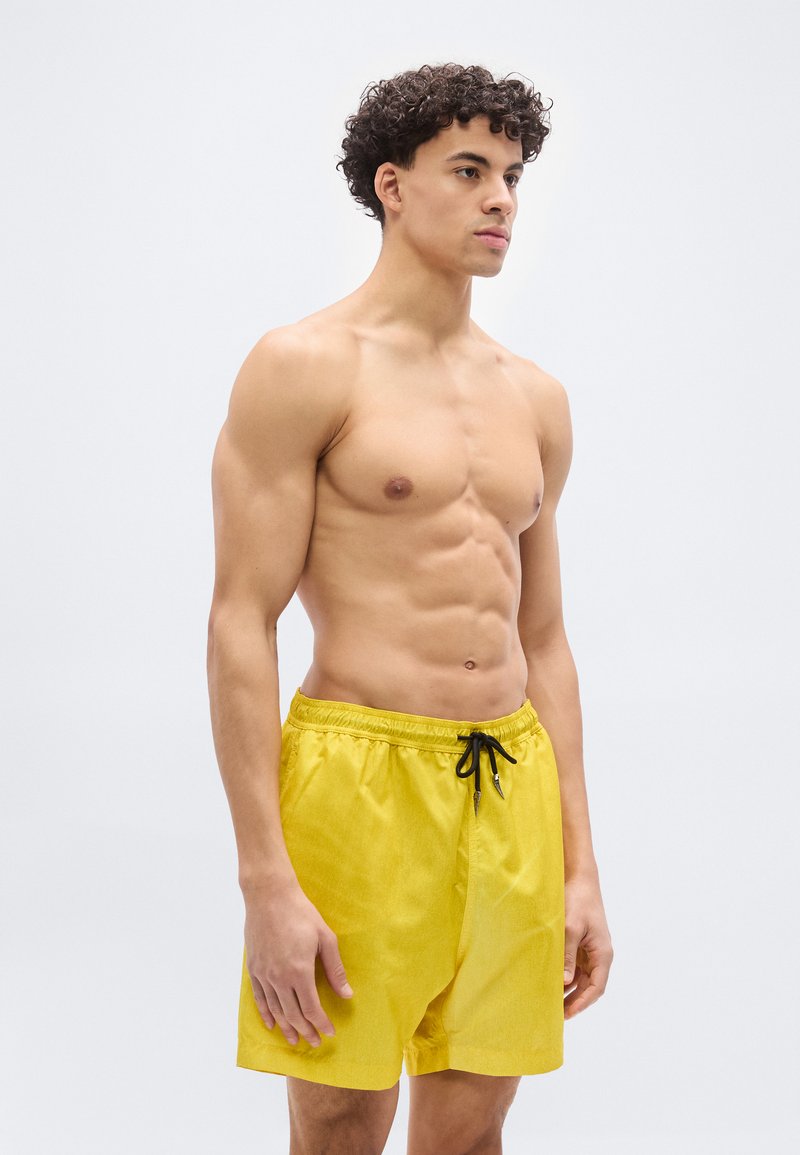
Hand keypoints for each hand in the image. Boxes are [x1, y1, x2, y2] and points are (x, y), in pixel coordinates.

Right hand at [243, 881, 353, 1046]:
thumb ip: (335, 969)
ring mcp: (264, 975)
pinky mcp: (253, 969)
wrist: (269, 896)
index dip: (321, 1023)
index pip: (311, 1009)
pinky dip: (266, 1014)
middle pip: (293, 1014)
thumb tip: (347, 994)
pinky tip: (272, 1023)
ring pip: (276, 1010)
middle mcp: (279, 979)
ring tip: (295, 1039)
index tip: (330, 1032)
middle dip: (306, 1031)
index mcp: (300, 972)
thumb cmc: (301, 913)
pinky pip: (259, 998)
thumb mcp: (325, 938)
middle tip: (315, 1041)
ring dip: (286, 1027)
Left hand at [563, 873, 612, 1018]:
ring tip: (552, 1003)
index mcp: (603, 954)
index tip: (567, 1014)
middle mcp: (600, 955)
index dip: (583, 1003)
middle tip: (556, 1014)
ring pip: (582, 978)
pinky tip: (552, 982)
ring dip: (570, 991)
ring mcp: (591, 950)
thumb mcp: (570, 928)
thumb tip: (565, 982)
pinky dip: (566, 977)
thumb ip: (568, 956)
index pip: (596, 987)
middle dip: (575, 1001)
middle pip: (589, 986)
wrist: (580, 879)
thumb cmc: (578, 901)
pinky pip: (576, 967)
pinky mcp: (582, 944)